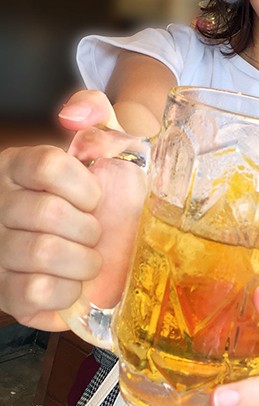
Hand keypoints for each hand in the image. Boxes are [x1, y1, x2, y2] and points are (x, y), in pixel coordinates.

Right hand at [0, 90, 145, 330]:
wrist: (98, 235)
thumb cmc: (99, 189)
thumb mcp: (101, 143)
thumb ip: (94, 113)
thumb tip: (75, 113)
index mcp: (17, 166)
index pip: (47, 165)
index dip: (84, 186)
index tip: (97, 198)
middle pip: (48, 214)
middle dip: (89, 228)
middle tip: (97, 234)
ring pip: (43, 254)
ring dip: (83, 261)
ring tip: (91, 260)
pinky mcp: (5, 291)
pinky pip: (35, 293)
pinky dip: (66, 292)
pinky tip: (73, 283)